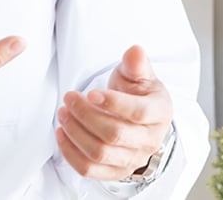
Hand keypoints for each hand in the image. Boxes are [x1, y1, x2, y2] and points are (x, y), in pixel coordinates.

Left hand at [55, 45, 173, 180]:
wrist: (140, 119)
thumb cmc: (138, 94)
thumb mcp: (139, 75)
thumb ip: (136, 63)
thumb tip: (135, 51)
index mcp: (159, 113)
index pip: (138, 113)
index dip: (113, 103)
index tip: (91, 93)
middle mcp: (149, 140)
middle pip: (114, 134)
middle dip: (86, 115)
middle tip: (69, 99)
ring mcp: (132, 159)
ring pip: (99, 153)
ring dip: (75, 133)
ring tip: (63, 113)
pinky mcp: (115, 171)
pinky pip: (89, 169)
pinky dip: (71, 153)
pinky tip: (62, 133)